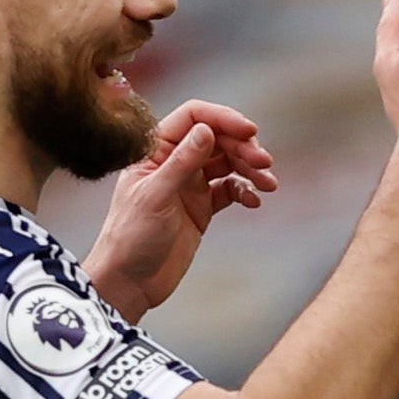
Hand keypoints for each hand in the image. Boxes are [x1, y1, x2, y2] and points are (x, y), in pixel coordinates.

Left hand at [84, 100, 277, 322]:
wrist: (129, 281)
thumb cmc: (131, 237)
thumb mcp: (156, 196)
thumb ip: (182, 162)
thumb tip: (206, 130)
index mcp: (155, 150)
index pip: (193, 117)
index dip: (222, 118)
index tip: (250, 131)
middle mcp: (174, 162)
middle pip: (216, 138)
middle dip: (243, 147)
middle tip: (264, 163)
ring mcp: (189, 184)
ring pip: (227, 163)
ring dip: (250, 169)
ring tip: (268, 184)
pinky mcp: (201, 208)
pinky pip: (230, 190)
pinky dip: (244, 192)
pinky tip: (254, 202)